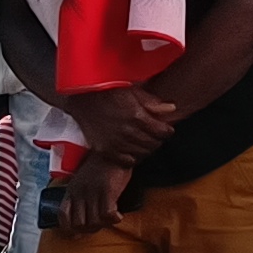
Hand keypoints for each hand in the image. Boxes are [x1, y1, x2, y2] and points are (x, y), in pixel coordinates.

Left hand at [58, 158, 132, 235]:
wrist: (114, 151)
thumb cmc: (101, 167)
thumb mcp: (83, 181)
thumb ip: (80, 198)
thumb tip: (80, 220)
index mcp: (72, 190)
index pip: (62, 216)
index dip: (68, 228)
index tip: (78, 233)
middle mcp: (79, 193)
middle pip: (78, 224)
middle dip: (89, 229)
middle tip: (101, 224)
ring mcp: (92, 192)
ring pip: (93, 222)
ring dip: (103, 225)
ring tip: (110, 219)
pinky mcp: (107, 191)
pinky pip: (107, 214)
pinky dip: (113, 219)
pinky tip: (118, 216)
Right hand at [64, 85, 178, 163]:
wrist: (81, 99)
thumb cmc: (107, 92)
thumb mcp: (132, 90)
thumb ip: (152, 102)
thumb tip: (171, 108)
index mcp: (137, 116)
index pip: (163, 132)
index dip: (166, 130)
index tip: (164, 128)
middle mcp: (128, 132)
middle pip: (154, 144)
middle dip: (158, 139)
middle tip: (155, 134)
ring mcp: (116, 143)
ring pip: (143, 153)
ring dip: (147, 148)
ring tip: (144, 141)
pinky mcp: (106, 151)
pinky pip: (128, 162)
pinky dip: (133, 157)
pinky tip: (132, 149)